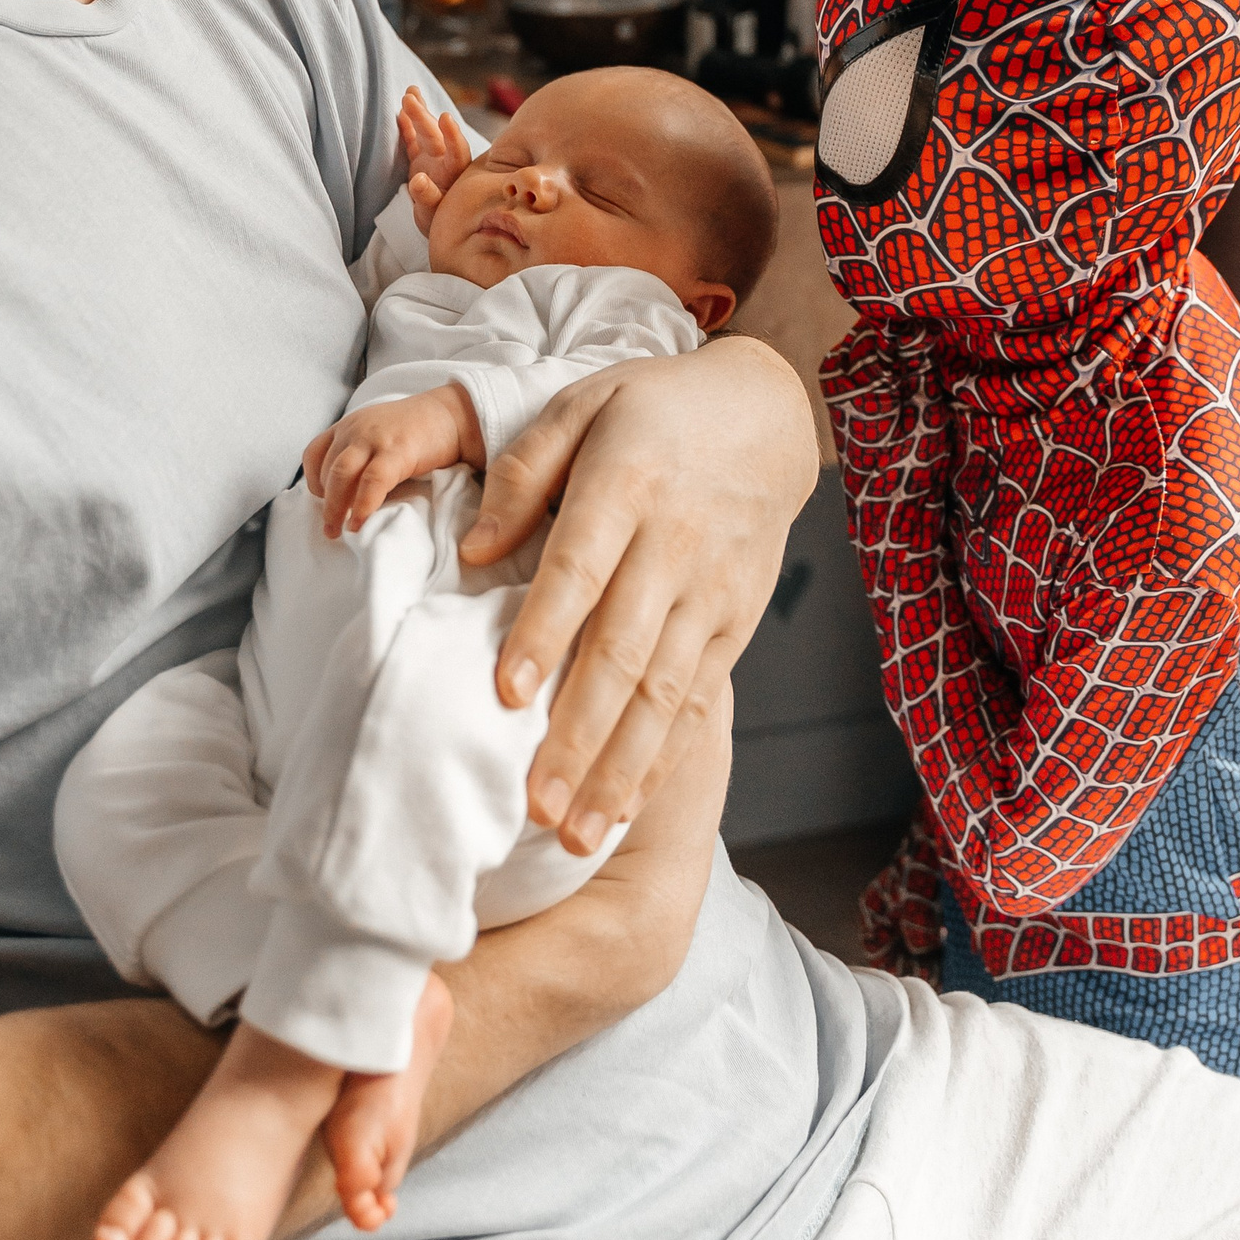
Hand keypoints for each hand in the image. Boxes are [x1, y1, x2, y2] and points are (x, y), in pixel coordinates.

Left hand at [305, 383, 484, 535]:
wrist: (452, 415)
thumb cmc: (417, 431)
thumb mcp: (378, 435)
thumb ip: (359, 456)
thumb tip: (345, 496)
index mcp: (349, 425)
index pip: (314, 453)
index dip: (313, 481)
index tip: (323, 501)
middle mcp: (356, 429)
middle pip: (327, 469)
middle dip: (325, 503)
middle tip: (330, 528)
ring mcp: (375, 438)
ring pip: (341, 475)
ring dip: (336, 508)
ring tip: (340, 530)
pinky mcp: (397, 450)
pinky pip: (372, 481)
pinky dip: (362, 505)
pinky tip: (361, 522)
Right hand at [398, 87, 473, 231]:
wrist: (440, 225)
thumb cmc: (440, 222)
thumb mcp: (432, 214)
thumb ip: (427, 197)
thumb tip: (418, 180)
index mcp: (455, 173)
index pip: (457, 150)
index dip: (452, 135)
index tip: (445, 118)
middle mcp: (445, 161)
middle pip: (436, 136)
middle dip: (423, 117)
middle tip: (410, 98)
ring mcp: (432, 159)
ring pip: (425, 133)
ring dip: (417, 113)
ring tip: (410, 92)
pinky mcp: (420, 161)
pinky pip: (414, 139)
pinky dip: (408, 126)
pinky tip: (400, 111)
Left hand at [458, 339, 818, 855]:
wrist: (765, 417)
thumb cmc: (651, 410)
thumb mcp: (581, 406)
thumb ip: (524, 473)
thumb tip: (474, 551)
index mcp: (627, 486)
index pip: (580, 571)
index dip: (543, 634)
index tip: (503, 695)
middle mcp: (675, 548)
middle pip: (623, 653)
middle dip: (579, 737)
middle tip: (533, 805)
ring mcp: (712, 594)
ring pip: (664, 695)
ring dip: (619, 770)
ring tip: (574, 833)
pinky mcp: (735, 624)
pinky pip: (698, 702)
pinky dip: (663, 760)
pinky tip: (624, 807)